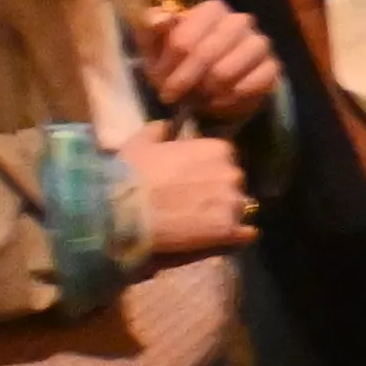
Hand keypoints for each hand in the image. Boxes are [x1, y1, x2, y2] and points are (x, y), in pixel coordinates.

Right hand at [119, 129, 248, 261]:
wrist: (119, 210)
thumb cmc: (128, 174)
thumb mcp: (141, 143)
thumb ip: (159, 131)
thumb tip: (167, 126)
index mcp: (218, 149)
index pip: (225, 160)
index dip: (209, 172)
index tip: (193, 181)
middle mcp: (233, 174)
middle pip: (234, 184)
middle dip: (219, 192)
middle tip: (194, 204)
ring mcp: (233, 203)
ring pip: (240, 208)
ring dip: (226, 214)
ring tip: (201, 223)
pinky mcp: (228, 230)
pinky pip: (246, 234)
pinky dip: (236, 236)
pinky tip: (221, 239)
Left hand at [138, 1, 278, 128]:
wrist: (206, 86)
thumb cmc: (176, 62)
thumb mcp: (154, 45)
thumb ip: (151, 28)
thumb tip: (162, 19)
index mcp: (211, 10)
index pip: (185, 39)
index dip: (169, 65)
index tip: (159, 82)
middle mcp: (240, 21)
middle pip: (207, 54)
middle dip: (186, 79)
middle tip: (173, 96)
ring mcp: (260, 43)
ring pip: (229, 70)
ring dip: (208, 89)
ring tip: (198, 96)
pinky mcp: (273, 67)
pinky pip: (251, 86)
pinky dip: (230, 99)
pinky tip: (218, 101)